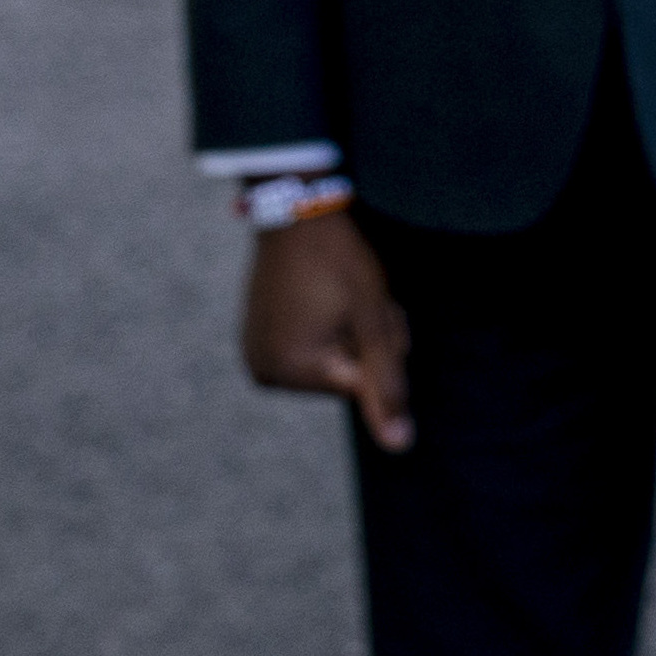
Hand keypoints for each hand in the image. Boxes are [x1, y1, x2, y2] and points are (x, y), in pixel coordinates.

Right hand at [242, 214, 413, 452]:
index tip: (366, 308)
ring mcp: (256, 352)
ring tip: (338, 291)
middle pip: (346, 373)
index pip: (363, 383)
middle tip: (355, 297)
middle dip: (364, 340)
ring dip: (350, 330)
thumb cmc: (339, 260)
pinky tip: (320, 291)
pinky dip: (327, 322)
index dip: (380, 344)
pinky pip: (310, 343)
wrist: (297, 208)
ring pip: (332, 357)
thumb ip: (387, 385)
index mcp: (290, 374)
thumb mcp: (374, 320)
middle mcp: (264, 372)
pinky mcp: (257, 334)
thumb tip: (400, 446)